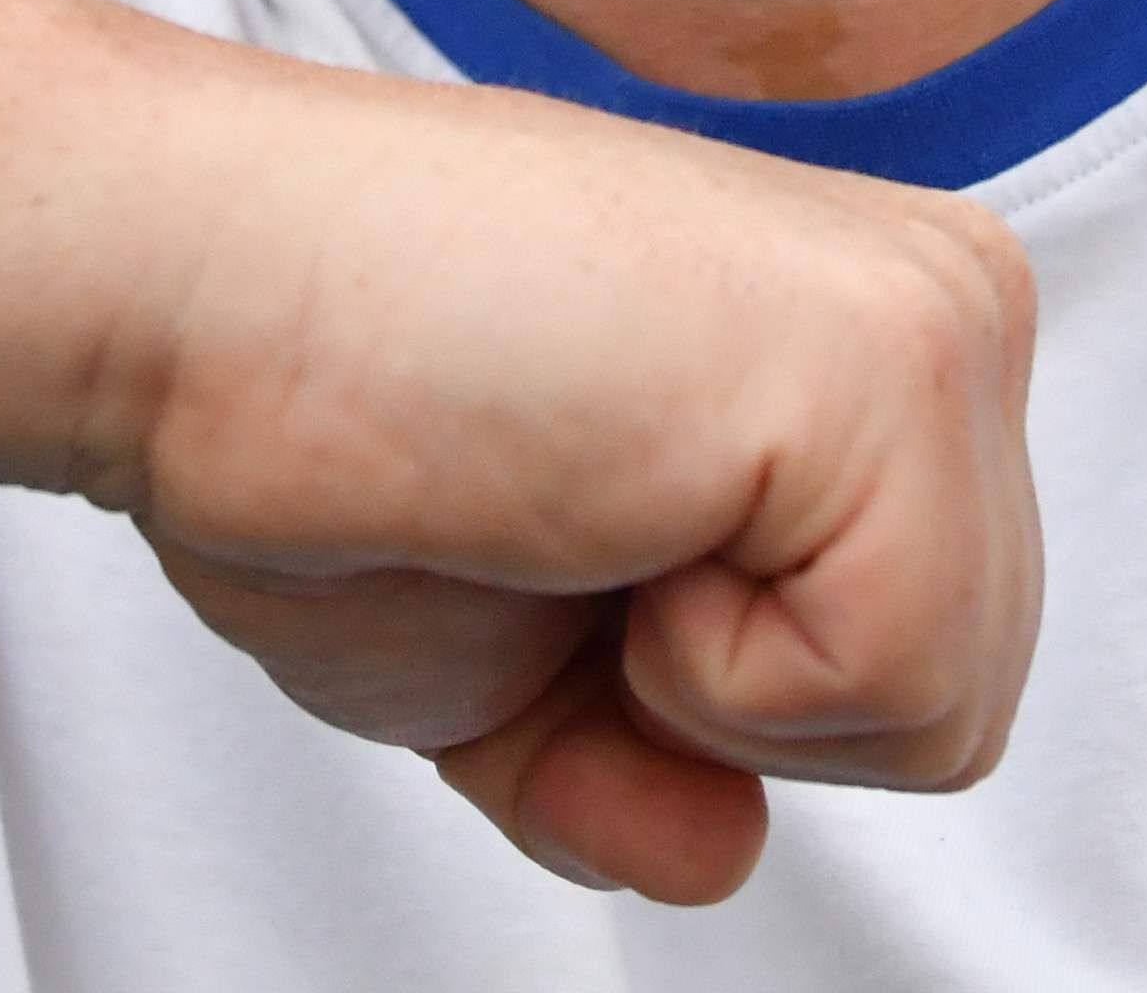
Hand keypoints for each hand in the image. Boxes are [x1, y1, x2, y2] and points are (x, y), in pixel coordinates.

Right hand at [98, 67, 1041, 904]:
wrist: (191, 294)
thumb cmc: (331, 426)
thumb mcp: (532, 667)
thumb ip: (660, 764)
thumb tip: (724, 851)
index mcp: (875, 342)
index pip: (911, 654)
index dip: (702, 694)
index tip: (545, 543)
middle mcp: (937, 303)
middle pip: (955, 691)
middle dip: (721, 704)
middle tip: (546, 532)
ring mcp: (929, 318)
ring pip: (947, 700)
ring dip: (711, 690)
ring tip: (572, 507)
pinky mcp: (893, 360)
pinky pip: (896, 676)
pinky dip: (713, 675)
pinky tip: (597, 504)